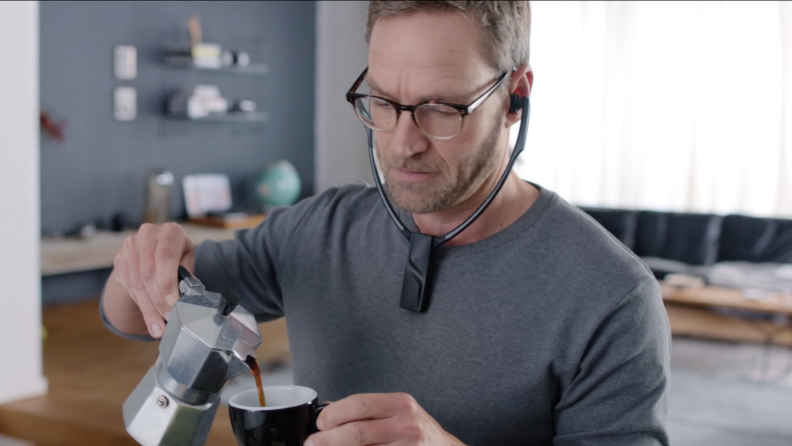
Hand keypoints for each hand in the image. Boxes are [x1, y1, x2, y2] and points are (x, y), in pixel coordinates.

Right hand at [112, 222, 194, 337]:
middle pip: (149, 273)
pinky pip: (128, 287)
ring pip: (137, 284)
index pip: (165, 257)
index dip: (167, 282)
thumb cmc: (177, 255)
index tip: (173, 303)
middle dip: (159, 301)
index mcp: (170, 231)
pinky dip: (141, 306)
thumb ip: (187, 276)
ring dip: (149, 309)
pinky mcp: (120, 259)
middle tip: (168, 319)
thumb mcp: (187, 260)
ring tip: (158, 327)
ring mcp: (130, 246)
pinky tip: (150, 319)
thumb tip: (189, 299)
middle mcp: (148, 234)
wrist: (155, 248)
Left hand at [305, 393, 464, 445]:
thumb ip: (367, 410)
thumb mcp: (397, 411)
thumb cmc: (414, 430)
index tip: (320, 423)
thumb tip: (328, 413)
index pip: (359, 405)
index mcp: (400, 404)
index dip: (333, 415)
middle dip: (327, 440)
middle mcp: (406, 426)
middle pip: (357, 433)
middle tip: (313, 443)